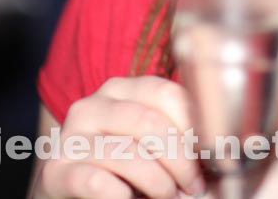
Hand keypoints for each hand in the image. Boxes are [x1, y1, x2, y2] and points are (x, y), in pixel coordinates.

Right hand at [34, 77, 205, 198]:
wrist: (70, 191)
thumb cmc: (120, 166)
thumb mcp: (149, 142)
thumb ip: (177, 134)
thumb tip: (221, 147)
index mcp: (121, 89)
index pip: (167, 94)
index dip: (195, 126)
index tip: (212, 154)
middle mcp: (92, 106)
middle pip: (150, 122)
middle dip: (181, 160)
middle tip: (194, 185)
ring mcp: (70, 138)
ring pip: (129, 154)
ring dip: (160, 184)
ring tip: (171, 197)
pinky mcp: (56, 172)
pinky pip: (99, 183)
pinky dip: (124, 197)